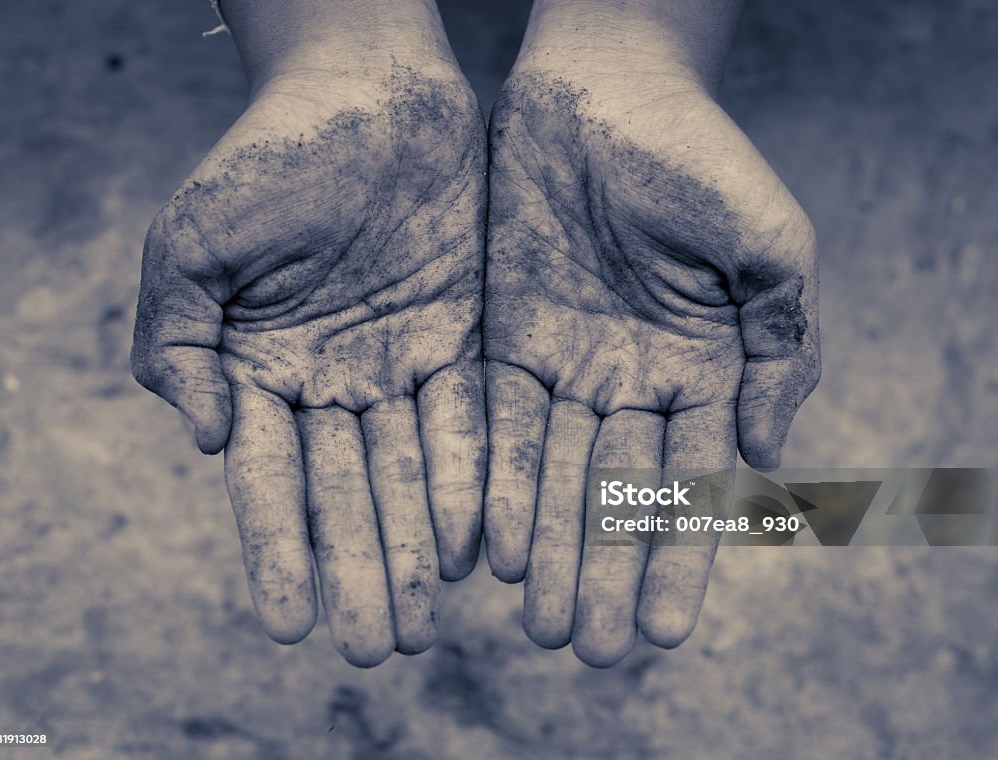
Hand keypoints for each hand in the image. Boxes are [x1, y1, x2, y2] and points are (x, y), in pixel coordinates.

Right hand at [131, 9, 486, 665]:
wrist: (364, 89)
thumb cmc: (268, 156)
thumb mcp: (192, 243)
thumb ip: (178, 344)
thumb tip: (206, 442)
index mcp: (259, 368)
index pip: (269, 477)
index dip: (278, 549)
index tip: (290, 625)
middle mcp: (331, 380)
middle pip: (346, 491)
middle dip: (358, 568)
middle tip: (374, 648)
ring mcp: (399, 363)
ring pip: (410, 469)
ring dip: (419, 545)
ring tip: (428, 621)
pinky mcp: (465, 338)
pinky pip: (472, 418)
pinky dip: (474, 478)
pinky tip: (482, 543)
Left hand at [483, 38, 818, 663]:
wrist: (608, 85)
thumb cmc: (701, 154)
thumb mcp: (771, 245)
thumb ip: (783, 348)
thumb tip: (762, 451)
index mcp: (705, 367)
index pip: (691, 482)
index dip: (679, 557)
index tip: (662, 633)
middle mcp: (634, 378)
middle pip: (616, 491)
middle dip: (602, 570)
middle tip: (583, 650)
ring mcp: (568, 360)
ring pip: (552, 469)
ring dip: (545, 544)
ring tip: (533, 621)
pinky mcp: (505, 334)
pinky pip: (493, 418)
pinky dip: (490, 478)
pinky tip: (482, 543)